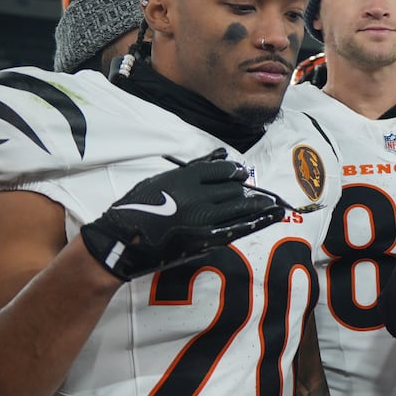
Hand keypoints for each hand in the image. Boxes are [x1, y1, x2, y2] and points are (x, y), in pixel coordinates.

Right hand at [80, 149, 285, 280]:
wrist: (123, 240)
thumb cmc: (137, 207)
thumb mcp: (160, 180)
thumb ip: (192, 168)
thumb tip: (221, 155)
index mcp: (185, 179)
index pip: (222, 170)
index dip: (234, 171)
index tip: (238, 173)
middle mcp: (198, 197)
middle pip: (233, 189)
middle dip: (243, 188)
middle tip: (249, 189)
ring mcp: (204, 219)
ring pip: (241, 206)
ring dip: (258, 203)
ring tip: (270, 203)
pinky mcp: (206, 240)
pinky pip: (239, 228)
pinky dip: (258, 221)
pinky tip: (272, 216)